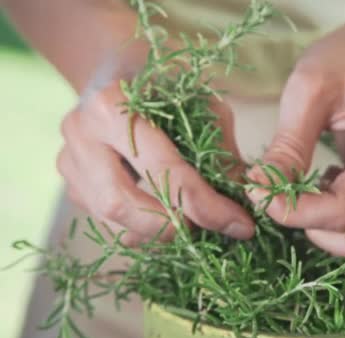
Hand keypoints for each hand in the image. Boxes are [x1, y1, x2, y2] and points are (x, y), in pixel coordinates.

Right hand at [57, 83, 254, 245]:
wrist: (120, 66)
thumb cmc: (167, 84)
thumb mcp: (204, 105)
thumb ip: (221, 153)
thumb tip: (246, 202)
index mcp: (113, 107)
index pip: (165, 172)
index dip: (207, 208)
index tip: (241, 226)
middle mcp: (80, 133)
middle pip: (123, 205)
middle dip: (172, 229)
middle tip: (209, 232)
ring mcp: (68, 159)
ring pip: (110, 220)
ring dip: (157, 234)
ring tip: (194, 225)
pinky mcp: (70, 181)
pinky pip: (105, 219)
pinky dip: (141, 228)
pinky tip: (167, 218)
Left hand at [246, 14, 344, 256]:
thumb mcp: (311, 87)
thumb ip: (289, 145)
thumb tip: (260, 188)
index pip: (344, 210)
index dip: (295, 212)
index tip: (257, 192)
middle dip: (319, 230)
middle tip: (286, 199)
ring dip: (333, 229)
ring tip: (309, 189)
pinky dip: (342, 216)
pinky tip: (325, 180)